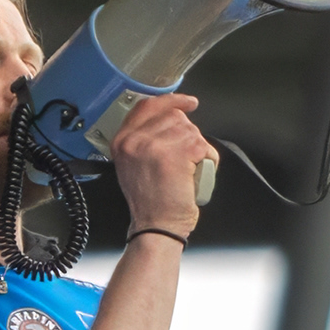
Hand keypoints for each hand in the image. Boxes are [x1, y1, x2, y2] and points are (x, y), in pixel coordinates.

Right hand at [106, 91, 212, 241]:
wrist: (156, 228)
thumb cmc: (150, 204)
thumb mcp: (134, 165)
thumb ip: (144, 139)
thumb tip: (170, 120)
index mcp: (122, 141)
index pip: (148, 106)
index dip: (171, 101)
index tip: (187, 102)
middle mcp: (135, 141)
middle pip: (175, 118)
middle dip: (187, 138)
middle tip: (182, 163)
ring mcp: (155, 146)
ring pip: (192, 132)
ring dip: (198, 152)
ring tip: (186, 172)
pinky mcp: (177, 155)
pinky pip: (204, 147)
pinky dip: (207, 162)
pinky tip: (194, 176)